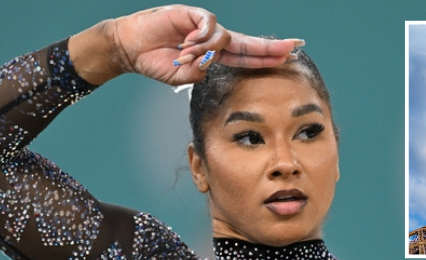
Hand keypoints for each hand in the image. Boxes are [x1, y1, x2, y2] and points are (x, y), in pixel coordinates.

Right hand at [70, 5, 301, 85]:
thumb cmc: (156, 63)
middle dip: (271, 47)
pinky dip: (200, 37)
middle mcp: (214, 40)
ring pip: (223, 38)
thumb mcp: (183, 77)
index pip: (247, 56)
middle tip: (293, 46)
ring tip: (184, 55)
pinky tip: (187, 43)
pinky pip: (208, 25)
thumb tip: (211, 64)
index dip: (267, 57)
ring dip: (205, 51)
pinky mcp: (192, 14)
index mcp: (215, 56)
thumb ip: (200, 73)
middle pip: (248, 42)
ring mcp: (204, 26)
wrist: (132, 48)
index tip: (289, 57)